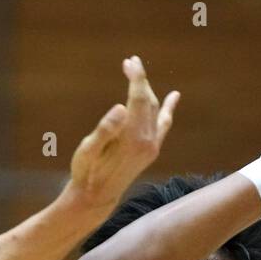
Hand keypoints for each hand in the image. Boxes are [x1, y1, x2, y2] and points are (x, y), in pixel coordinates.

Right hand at [66, 56, 179, 216]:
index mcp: (132, 138)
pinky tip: (174, 97)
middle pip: (148, 101)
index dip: (136, 78)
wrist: (96, 198)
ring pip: (154, 109)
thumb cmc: (86, 172)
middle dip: (140, 80)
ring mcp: (152, 147)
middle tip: (129, 62)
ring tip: (138, 73)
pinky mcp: (151, 151)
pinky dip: (167, 109)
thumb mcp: (88, 150)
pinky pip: (163, 124)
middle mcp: (147, 142)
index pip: (139, 98)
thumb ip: (105, 129)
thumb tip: (121, 107)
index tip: (130, 61)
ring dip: (147, 90)